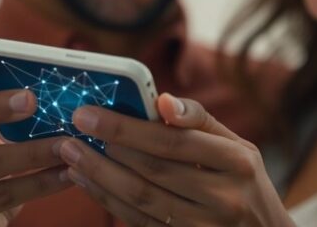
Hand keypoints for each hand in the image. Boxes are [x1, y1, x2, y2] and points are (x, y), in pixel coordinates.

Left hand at [59, 93, 293, 226]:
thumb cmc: (245, 182)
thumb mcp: (239, 146)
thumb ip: (200, 120)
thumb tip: (161, 100)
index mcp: (237, 162)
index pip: (173, 142)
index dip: (127, 128)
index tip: (91, 113)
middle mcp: (224, 198)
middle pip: (152, 172)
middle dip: (106, 149)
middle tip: (73, 131)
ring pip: (141, 200)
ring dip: (100, 177)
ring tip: (71, 156)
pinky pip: (139, 223)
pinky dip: (109, 201)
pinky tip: (89, 182)